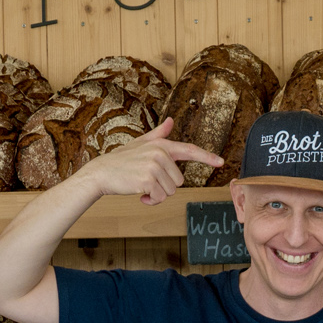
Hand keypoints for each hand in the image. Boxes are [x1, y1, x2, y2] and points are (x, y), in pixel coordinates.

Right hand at [76, 118, 222, 204]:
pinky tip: (139, 194)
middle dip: (165, 186)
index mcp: (161, 145)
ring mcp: (154, 166)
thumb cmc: (122, 160)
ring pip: (170, 191)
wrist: (102, 173)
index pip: (189, 150)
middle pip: (179, 181)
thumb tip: (170, 121)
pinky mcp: (148, 179)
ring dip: (157, 194)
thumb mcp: (141, 144)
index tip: (221, 162)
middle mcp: (160, 153)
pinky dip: (150, 200)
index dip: (207, 157)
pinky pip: (159, 197)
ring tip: (142, 186)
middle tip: (147, 181)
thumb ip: (158, 135)